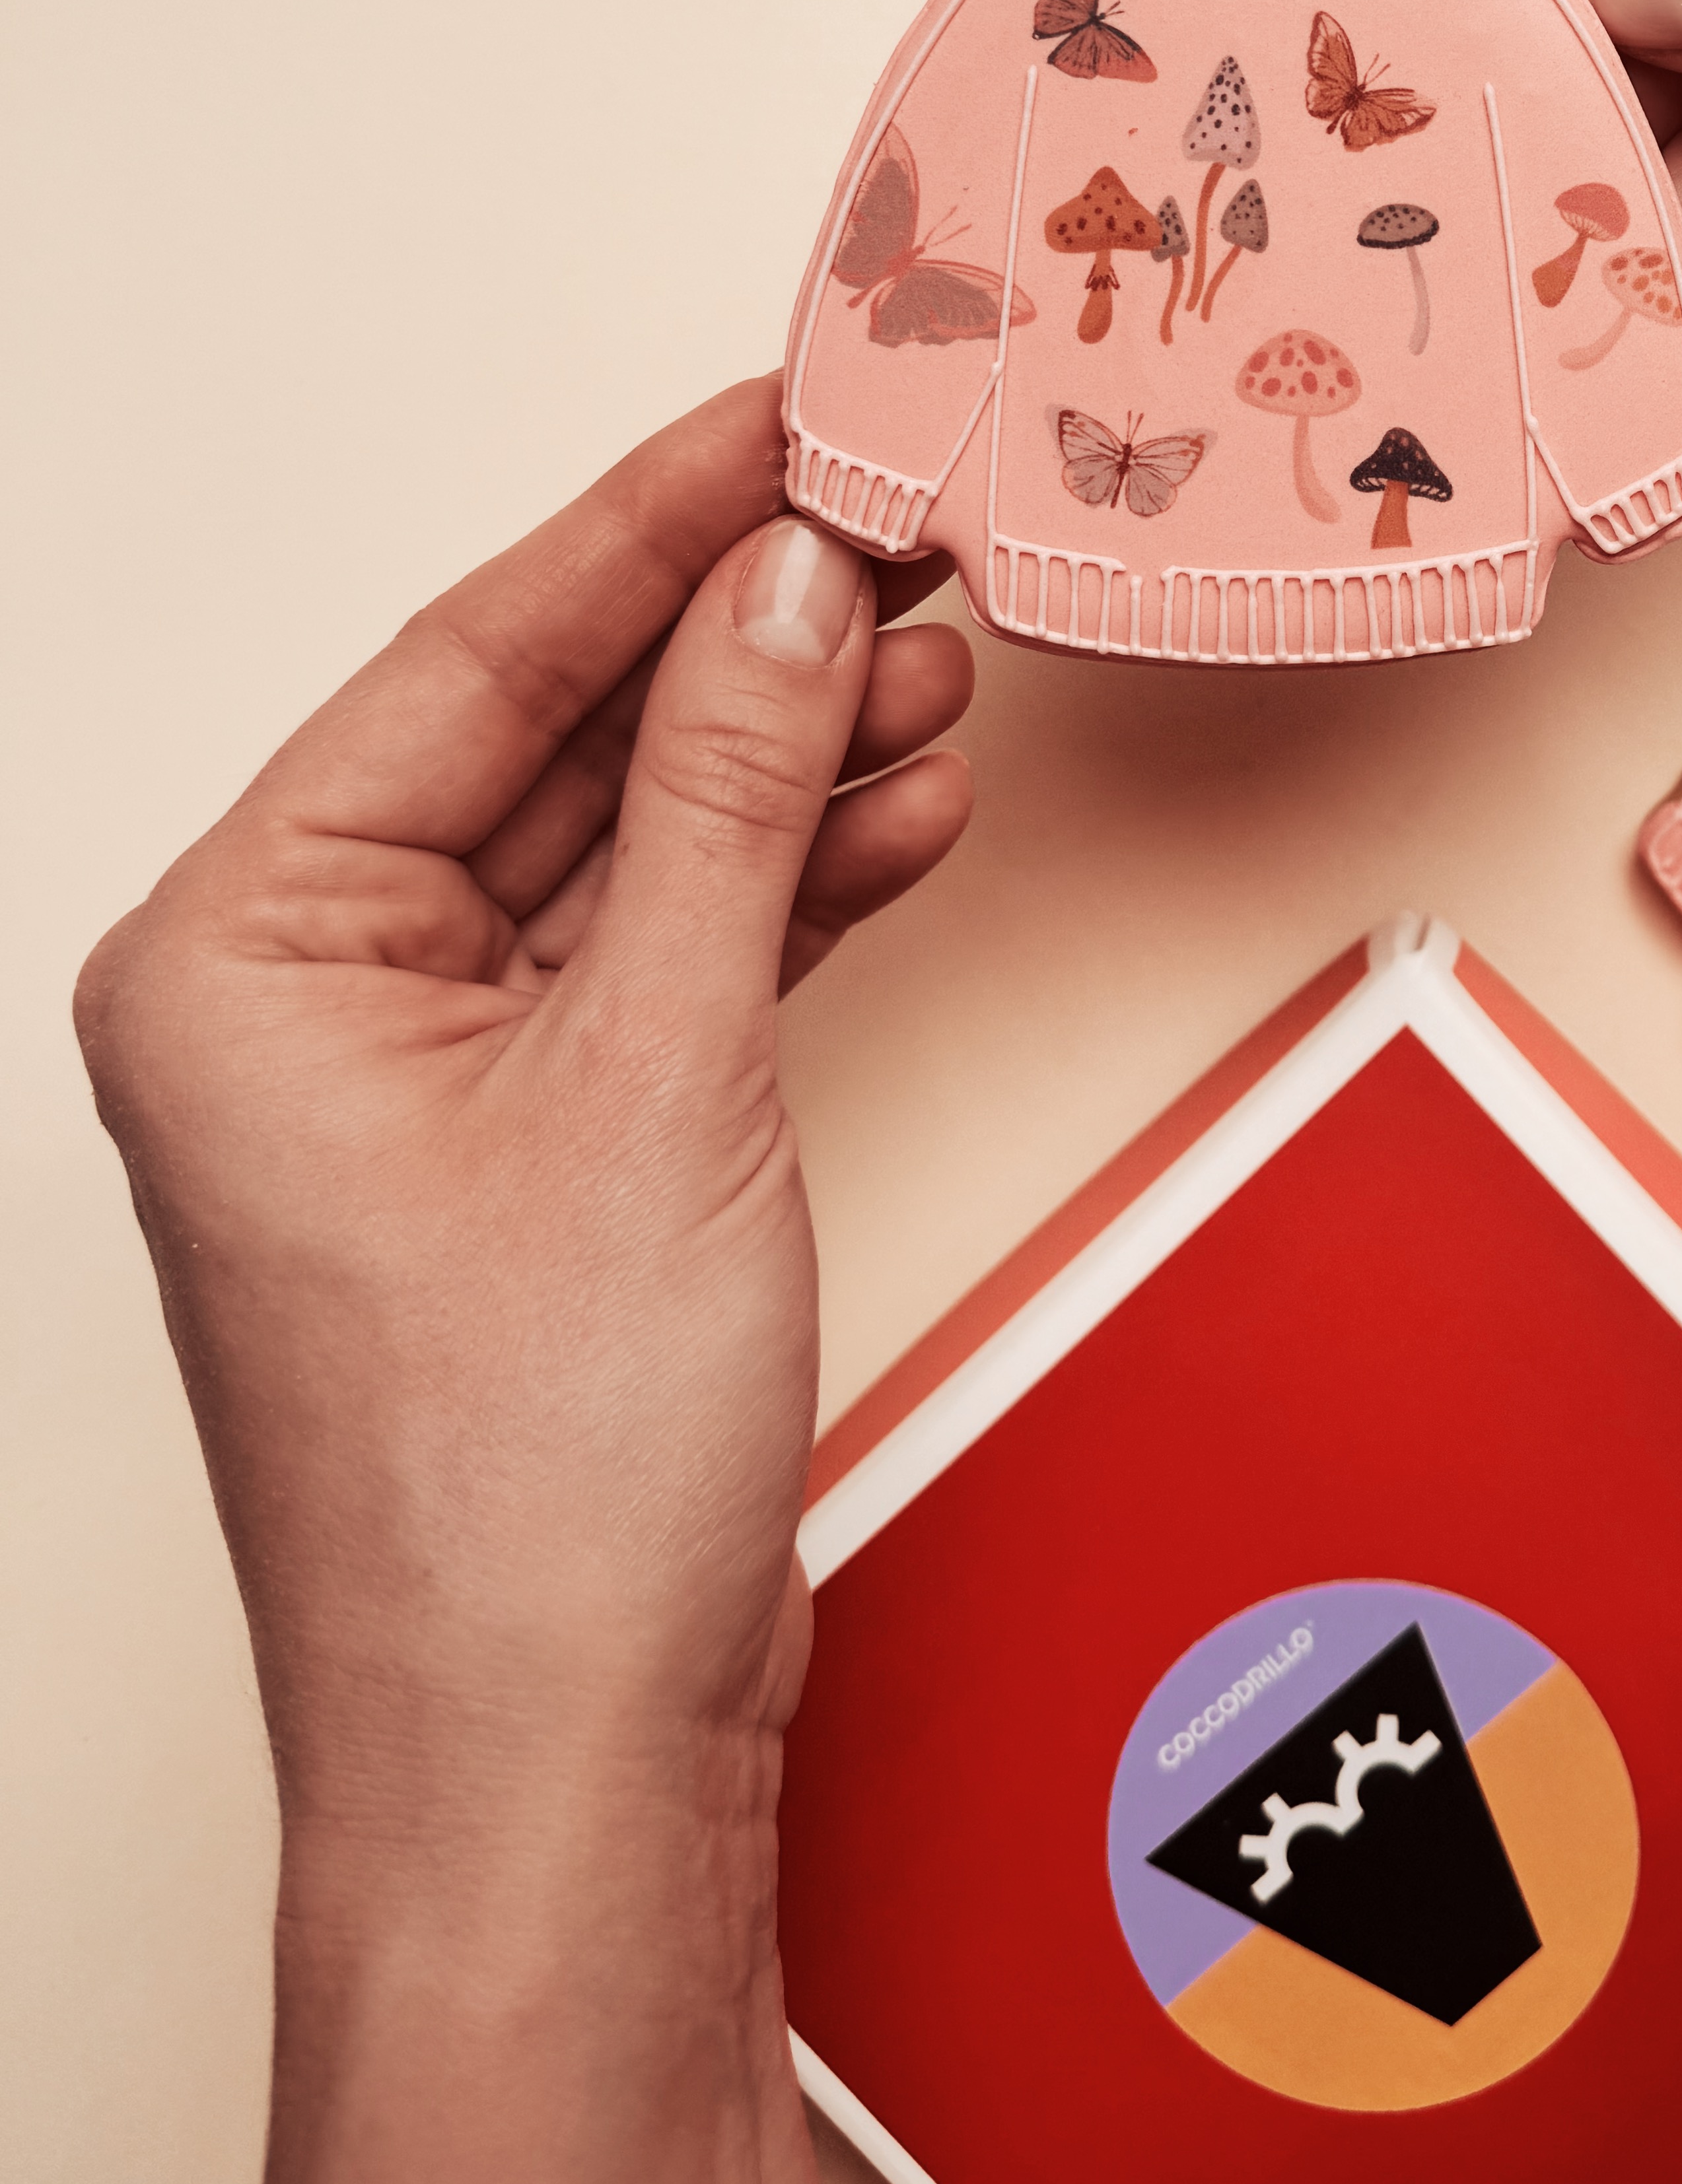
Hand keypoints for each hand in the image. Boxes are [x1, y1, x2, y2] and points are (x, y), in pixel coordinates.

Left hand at [75, 381, 972, 2183]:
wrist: (561, 1766)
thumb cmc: (522, 1488)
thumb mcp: (655, 1067)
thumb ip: (725, 794)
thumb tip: (787, 580)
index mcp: (237, 954)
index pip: (467, 662)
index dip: (647, 525)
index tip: (782, 417)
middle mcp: (300, 997)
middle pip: (548, 740)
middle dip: (741, 644)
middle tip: (902, 526)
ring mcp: (415, 1077)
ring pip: (621, 843)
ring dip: (786, 759)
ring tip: (941, 662)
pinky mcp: (529, 1146)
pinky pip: (656, 951)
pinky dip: (781, 884)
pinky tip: (899, 808)